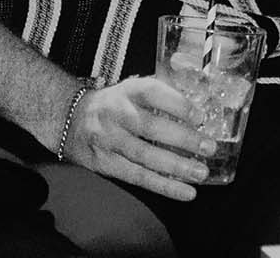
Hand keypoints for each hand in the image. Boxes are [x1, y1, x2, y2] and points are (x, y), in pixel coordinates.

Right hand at [61, 77, 212, 200]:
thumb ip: (163, 94)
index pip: (154, 93)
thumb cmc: (114, 104)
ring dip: (176, 167)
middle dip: (183, 139)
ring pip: (145, 156)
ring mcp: (109, 141)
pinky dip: (163, 185)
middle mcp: (117, 114)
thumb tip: (203, 105)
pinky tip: (185, 191)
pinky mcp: (106, 164)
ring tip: (201, 173)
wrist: (70, 119)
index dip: (178, 105)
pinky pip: (137, 177)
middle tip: (209, 147)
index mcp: (128, 91)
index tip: (200, 116)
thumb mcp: (133, 89)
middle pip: (151, 128)